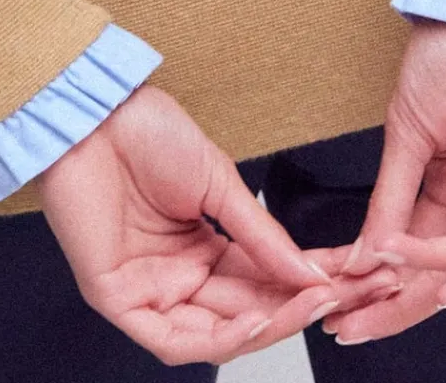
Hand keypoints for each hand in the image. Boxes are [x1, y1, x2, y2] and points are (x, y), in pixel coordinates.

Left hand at [37, 82, 396, 365]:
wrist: (93, 107)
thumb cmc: (143, 130)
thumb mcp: (218, 181)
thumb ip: (262, 234)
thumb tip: (313, 272)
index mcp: (201, 249)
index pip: (263, 282)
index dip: (306, 287)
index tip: (353, 280)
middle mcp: (177, 277)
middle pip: (246, 313)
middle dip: (296, 311)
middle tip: (342, 298)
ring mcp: (147, 290)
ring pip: (216, 335)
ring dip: (267, 326)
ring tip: (309, 305)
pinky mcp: (116, 298)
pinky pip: (173, 339)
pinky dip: (218, 338)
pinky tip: (258, 320)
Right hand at [326, 21, 445, 345]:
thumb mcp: (406, 133)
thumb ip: (391, 197)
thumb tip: (366, 253)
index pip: (412, 250)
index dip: (378, 283)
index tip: (338, 308)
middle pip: (443, 270)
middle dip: (400, 303)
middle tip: (355, 325)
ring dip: (432, 274)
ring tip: (391, 277)